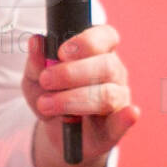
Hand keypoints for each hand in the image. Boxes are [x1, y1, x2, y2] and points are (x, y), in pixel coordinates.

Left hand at [26, 26, 140, 166]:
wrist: (54, 130)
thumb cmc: (51, 95)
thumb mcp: (35, 78)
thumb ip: (36, 62)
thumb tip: (36, 41)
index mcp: (98, 51)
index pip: (105, 36)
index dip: (86, 42)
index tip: (61, 52)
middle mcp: (113, 71)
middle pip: (106, 66)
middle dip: (72, 73)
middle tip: (46, 80)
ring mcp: (119, 97)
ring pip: (107, 94)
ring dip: (73, 99)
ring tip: (46, 105)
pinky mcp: (117, 125)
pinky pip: (124, 120)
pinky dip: (127, 118)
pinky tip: (130, 114)